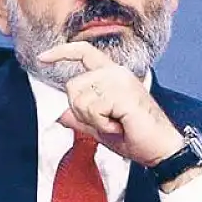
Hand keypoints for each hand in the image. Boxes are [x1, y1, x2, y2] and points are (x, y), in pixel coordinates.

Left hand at [38, 41, 183, 166]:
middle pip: (73, 86)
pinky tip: (120, 125)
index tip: (43, 57)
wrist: (159, 148)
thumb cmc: (134, 136)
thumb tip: (59, 115)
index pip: (84, 52)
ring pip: (80, 99)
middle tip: (106, 121)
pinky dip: (102, 124)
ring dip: (93, 119)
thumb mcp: (99, 127)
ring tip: (115, 123)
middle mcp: (116, 72)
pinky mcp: (122, 93)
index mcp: (112, 74)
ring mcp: (120, 80)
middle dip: (81, 111)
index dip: (61, 52)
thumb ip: (79, 118)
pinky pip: (93, 109)